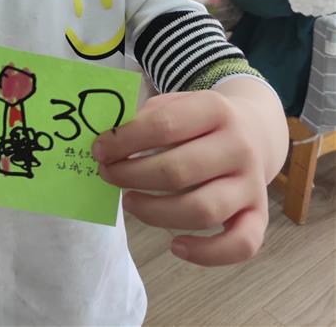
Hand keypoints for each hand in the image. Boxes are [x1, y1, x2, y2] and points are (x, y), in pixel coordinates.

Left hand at [92, 91, 271, 265]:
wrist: (256, 132)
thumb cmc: (201, 121)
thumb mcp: (177, 104)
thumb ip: (145, 118)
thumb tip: (108, 143)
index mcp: (215, 110)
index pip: (164, 125)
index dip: (125, 140)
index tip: (99, 150)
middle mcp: (239, 147)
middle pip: (179, 171)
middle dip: (133, 176)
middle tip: (108, 175)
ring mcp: (252, 184)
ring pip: (203, 210)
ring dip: (156, 212)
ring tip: (129, 202)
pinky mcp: (259, 216)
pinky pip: (240, 245)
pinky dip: (206, 253)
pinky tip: (175, 245)